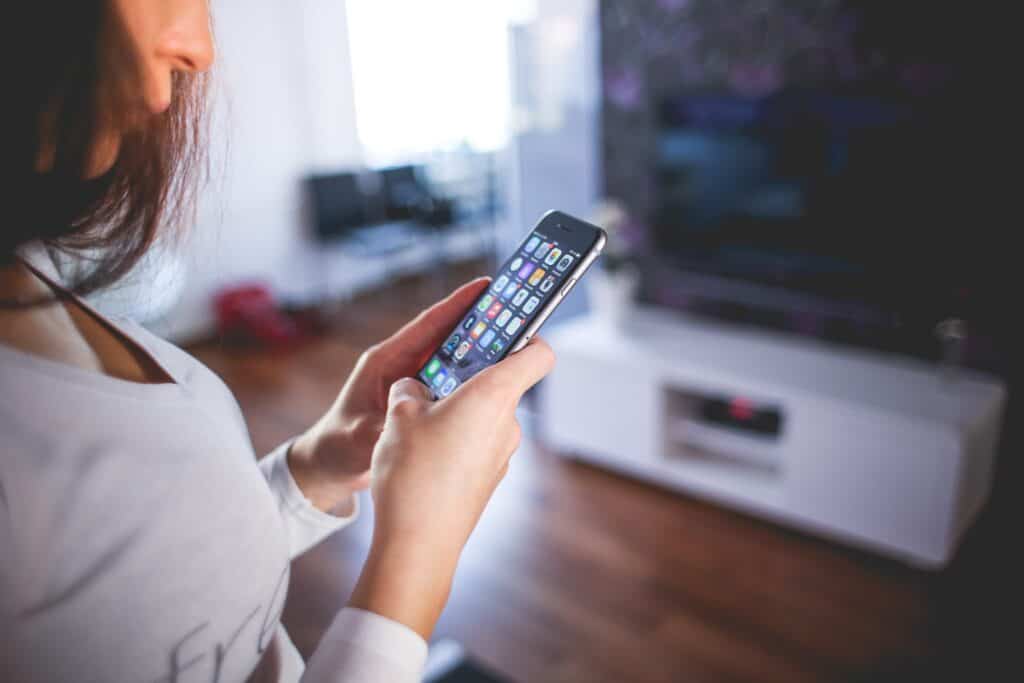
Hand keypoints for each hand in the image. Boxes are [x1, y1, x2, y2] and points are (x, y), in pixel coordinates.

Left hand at [288, 278, 491, 512]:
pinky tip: (496, 383)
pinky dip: (472, 380)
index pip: (427, 325)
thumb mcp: (358, 437)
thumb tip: (407, 424)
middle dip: (479, 324)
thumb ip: (383, 428)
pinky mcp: (420, 399)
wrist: (329, 465)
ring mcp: (412, 382)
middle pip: (447, 337)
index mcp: (385, 361)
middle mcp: (402, 365)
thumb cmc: (337, 446)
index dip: (456, 304)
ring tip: (516, 344)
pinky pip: (452, 383)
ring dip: (480, 352)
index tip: (485, 286)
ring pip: (453, 360)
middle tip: (514, 313)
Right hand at [349, 336, 555, 638]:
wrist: (419, 545)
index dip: (528, 335)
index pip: (538, 354)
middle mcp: (507, 423)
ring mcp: (502, 454)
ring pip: (484, 416)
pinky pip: (477, 444)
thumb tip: (414, 388)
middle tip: (433, 376)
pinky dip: (456, 439)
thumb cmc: (413, 474)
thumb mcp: (399, 416)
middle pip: (502, 383)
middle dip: (468, 376)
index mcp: (493, 396)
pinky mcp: (489, 478)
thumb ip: (409, 390)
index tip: (505, 329)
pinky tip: (422, 453)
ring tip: (416, 421)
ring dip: (457, 410)